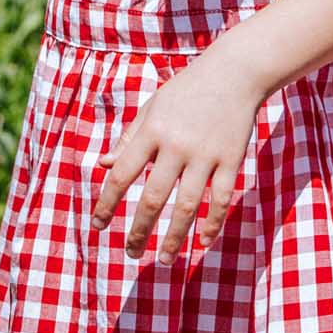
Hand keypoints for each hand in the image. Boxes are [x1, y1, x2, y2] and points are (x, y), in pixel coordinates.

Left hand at [91, 43, 264, 262]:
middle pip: (153, 198)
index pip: (123, 174)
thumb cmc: (188, 90)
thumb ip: (129, 138)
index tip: (97, 225)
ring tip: (165, 260)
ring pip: (187, 206)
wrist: (235, 72)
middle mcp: (177, 145)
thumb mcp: (152, 107)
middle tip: (130, 253)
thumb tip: (104, 165)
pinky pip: (220, 200)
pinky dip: (212, 224)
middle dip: (139, 230)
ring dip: (174, 237)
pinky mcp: (231, 160)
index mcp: (152, 131)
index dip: (107, 203)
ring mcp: (206, 155)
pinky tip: (202, 242)